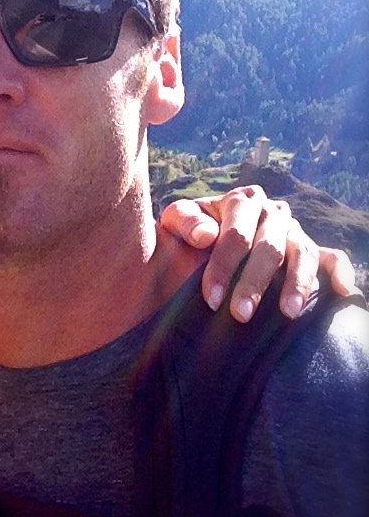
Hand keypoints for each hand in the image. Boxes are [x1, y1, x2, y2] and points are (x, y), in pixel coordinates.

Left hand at [160, 185, 357, 321]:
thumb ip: (184, 221)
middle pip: (269, 248)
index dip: (223, 267)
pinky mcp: (312, 249)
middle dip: (254, 284)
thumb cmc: (188, 233)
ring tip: (288, 313)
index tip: (211, 299)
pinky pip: (332, 258)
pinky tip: (341, 291)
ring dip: (297, 284)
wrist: (201, 241)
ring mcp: (295, 230)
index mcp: (242, 201)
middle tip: (240, 315)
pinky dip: (339, 272)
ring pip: (303, 254)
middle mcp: (274, 212)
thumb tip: (206, 235)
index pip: (236, 235)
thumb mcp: (175, 222)